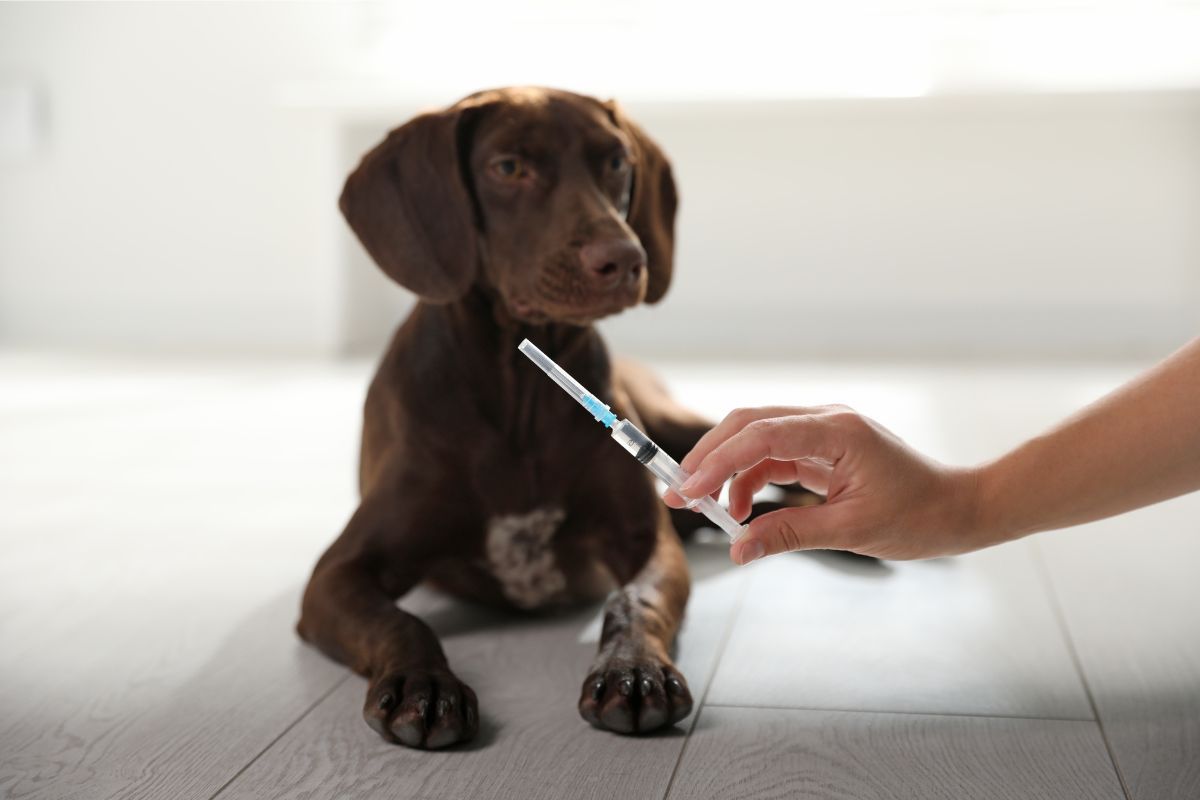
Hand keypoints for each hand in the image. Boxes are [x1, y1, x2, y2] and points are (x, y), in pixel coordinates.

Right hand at [663, 406, 986, 563]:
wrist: (960, 508)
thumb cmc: (919, 517)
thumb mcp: (851, 532)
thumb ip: (789, 534)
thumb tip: (738, 549)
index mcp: (837, 432)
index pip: (761, 435)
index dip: (718, 462)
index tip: (687, 491)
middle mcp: (826, 421)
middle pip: (749, 424)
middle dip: (709, 457)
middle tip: (678, 493)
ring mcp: (824, 432)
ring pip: (757, 439)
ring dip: (727, 471)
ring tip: (708, 511)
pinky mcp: (823, 449)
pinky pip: (774, 456)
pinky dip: (751, 480)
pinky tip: (742, 511)